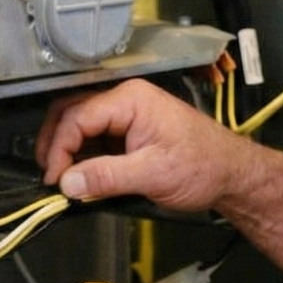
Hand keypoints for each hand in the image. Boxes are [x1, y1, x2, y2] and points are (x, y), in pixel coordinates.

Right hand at [35, 78, 243, 210]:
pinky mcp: (131, 131)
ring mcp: (129, 114)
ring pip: (81, 126)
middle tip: (51, 176)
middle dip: (55, 144)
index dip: (59, 148)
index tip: (56, 178)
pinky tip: (84, 177)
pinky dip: (84, 157)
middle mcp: (128, 100)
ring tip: (66, 181)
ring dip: (68, 151)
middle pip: (72, 113)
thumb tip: (68, 182)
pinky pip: (96, 138)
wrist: (231, 173)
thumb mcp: (152, 174)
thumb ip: (107, 177)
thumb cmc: (204, 165)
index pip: (77, 116)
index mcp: (132, 99)